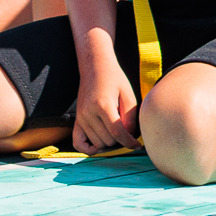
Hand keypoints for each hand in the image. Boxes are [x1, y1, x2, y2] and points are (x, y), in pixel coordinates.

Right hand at [72, 34, 140, 152]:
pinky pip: (78, 143)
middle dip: (120, 140)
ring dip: (109, 142)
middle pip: (108, 140)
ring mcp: (81, 117)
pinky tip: (99, 145)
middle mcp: (88, 113)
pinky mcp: (77, 120)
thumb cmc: (114, 79)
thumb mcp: (128, 94)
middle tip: (127, 131)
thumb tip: (129, 137)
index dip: (129, 142)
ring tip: (116, 131)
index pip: (117, 132)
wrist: (95, 67)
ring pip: (98, 143)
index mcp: (102, 105)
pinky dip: (89, 149)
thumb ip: (130, 117)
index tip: (138, 145)